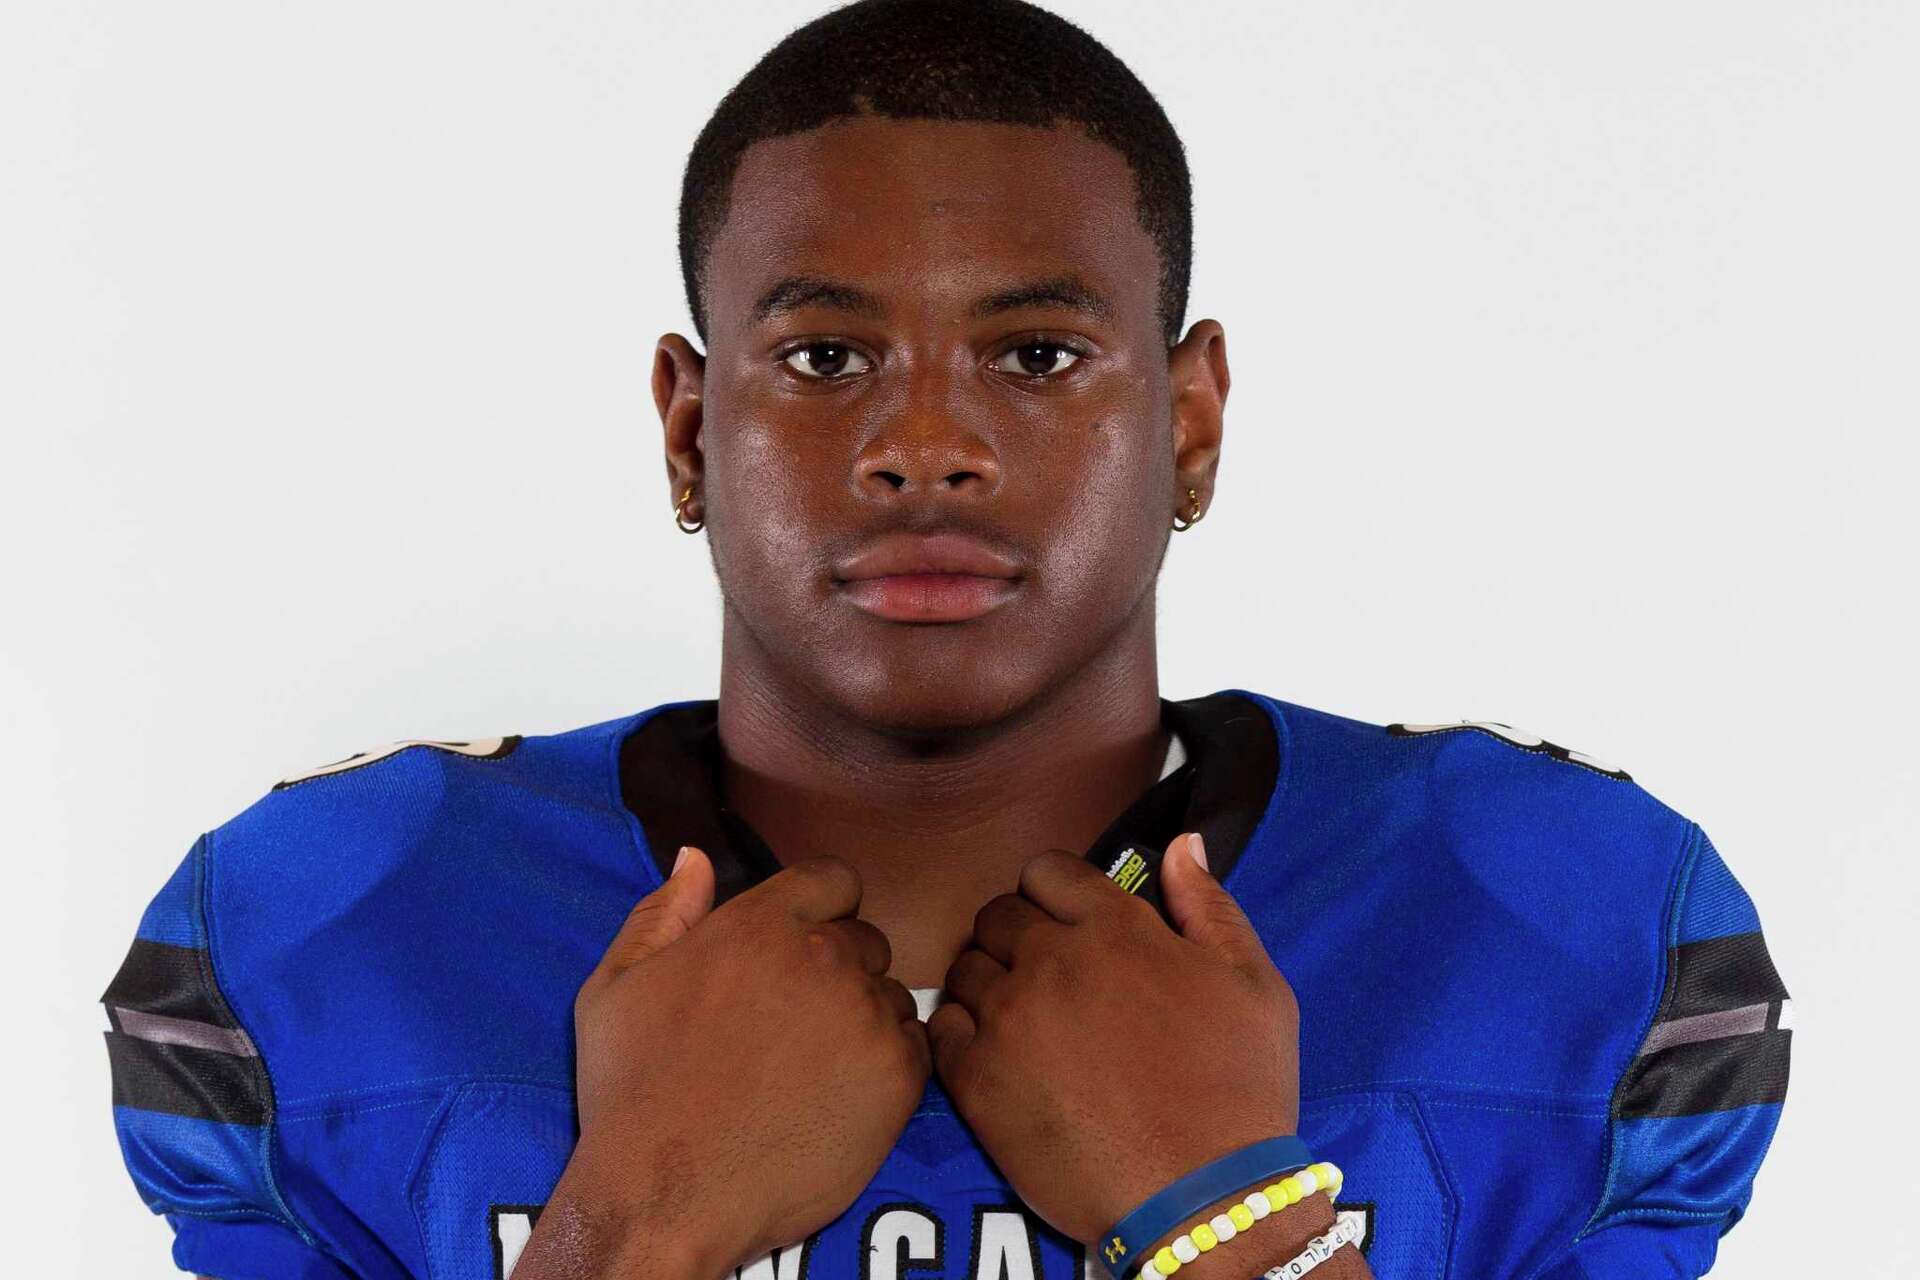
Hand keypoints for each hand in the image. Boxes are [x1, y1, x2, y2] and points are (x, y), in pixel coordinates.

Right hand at [519, 848, 930, 1277]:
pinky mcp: (897, 1077)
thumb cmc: (632, 1092)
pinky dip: (886, 1067)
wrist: (664, 1196)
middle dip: (837, 971)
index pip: (833, 880)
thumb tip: (696, 856)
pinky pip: (914, 1047)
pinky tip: (836, 1097)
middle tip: (792, 1026)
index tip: (797, 952)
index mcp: (761, 923)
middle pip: (865, 939)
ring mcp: (867, 1016)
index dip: (820, 912)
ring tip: (809, 1070)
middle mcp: (825, 957)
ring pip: (890, 994)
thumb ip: (666, 912)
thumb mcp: (616, 987)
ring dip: (862, 1019)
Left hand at [928, 833, 1299, 1250]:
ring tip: (1023, 1021)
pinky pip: (940, 1029)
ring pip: (965, 969)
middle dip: (1019, 935)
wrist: (1205, 1199)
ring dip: (988, 983)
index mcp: (1115, 927)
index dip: (1056, 893)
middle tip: (1049, 978)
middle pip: (998, 915)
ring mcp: (1008, 1019)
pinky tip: (995, 1055)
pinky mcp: (977, 1080)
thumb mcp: (1253, 983)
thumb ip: (1208, 904)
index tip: (1070, 924)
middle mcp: (1051, 960)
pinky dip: (959, 1033)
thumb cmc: (1240, 1090)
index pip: (1046, 871)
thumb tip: (1182, 844)